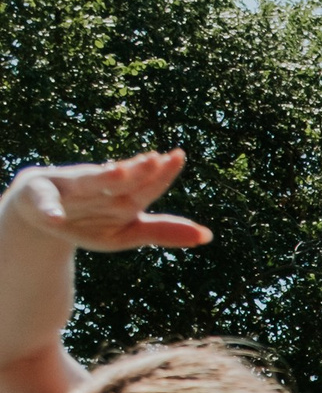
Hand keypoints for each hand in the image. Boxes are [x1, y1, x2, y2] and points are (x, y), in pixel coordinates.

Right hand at [3, 152, 211, 256]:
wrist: (43, 214)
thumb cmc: (92, 220)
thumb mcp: (127, 232)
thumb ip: (162, 232)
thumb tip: (208, 236)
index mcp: (123, 196)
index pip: (147, 184)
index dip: (162, 174)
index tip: (178, 156)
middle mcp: (100, 186)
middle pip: (121, 178)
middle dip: (137, 170)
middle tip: (156, 159)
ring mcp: (71, 191)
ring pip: (89, 183)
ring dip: (103, 178)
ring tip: (118, 172)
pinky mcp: (41, 200)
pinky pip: (46, 206)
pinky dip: (50, 210)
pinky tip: (55, 217)